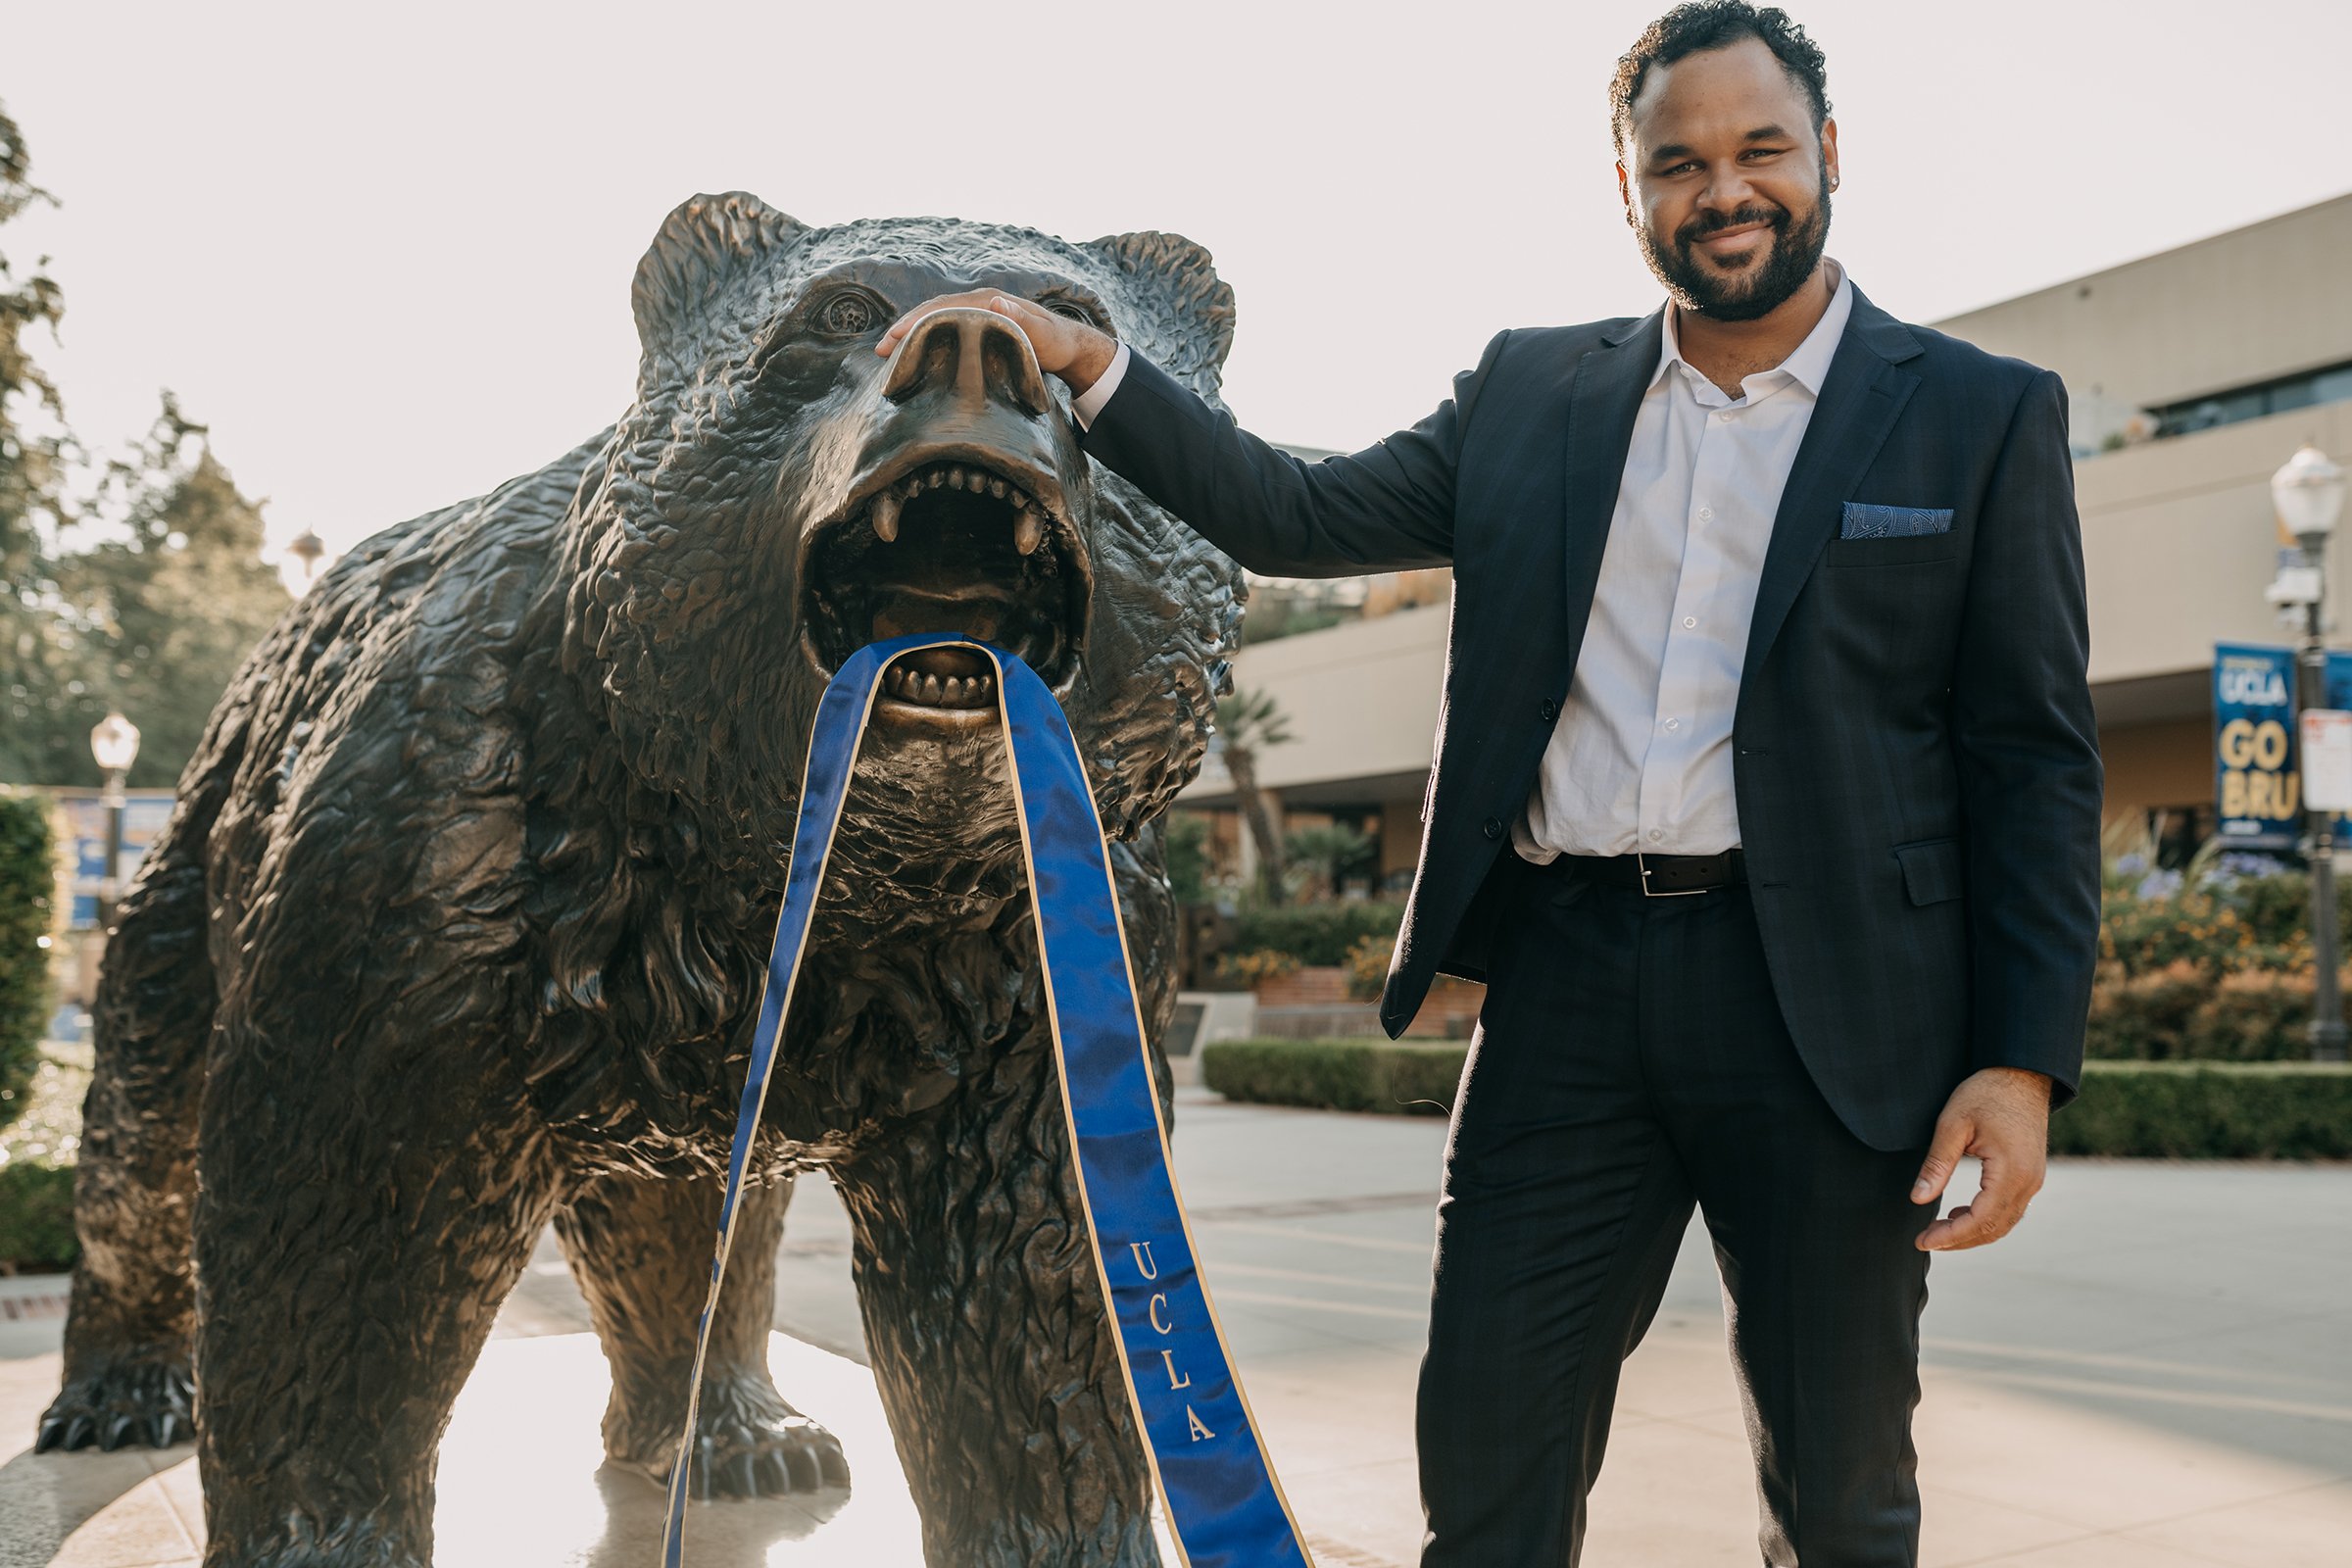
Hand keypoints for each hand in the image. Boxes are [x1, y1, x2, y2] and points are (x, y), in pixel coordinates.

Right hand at [876, 291, 1120, 396]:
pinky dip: (927, 338)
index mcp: (990, 301)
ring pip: (938, 318)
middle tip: (879, 351)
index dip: (917, 321)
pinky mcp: (981, 326)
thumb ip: (1022, 320)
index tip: (894, 338)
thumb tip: (996, 302)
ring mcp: (980, 312)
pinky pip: (947, 328)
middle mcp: (982, 302)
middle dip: (904, 328)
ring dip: (912, 333)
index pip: (944, 307)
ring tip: (888, 354)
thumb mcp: (1044, 335)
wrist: (1071, 347)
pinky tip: (915, 353)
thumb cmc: (1058, 343)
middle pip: (934, 310)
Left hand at [1911, 1067, 2050, 1250]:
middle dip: (1958, 1239)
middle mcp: (2029, 1182)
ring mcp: (2033, 1180)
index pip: (1980, 1220)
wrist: (2022, 1074)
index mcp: (2012, 1172)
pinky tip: (1960, 1214)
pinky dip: (1985, 1219)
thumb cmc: (1986, 1094)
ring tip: (1938, 1231)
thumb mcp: (1953, 1125)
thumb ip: (1937, 1165)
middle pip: (1994, 1228)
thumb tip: (1918, 1199)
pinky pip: (2009, 1209)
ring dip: (1972, 1232)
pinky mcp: (2030, 1175)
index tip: (1922, 1241)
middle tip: (1924, 1239)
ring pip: (2004, 1222)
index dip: (1951, 1236)